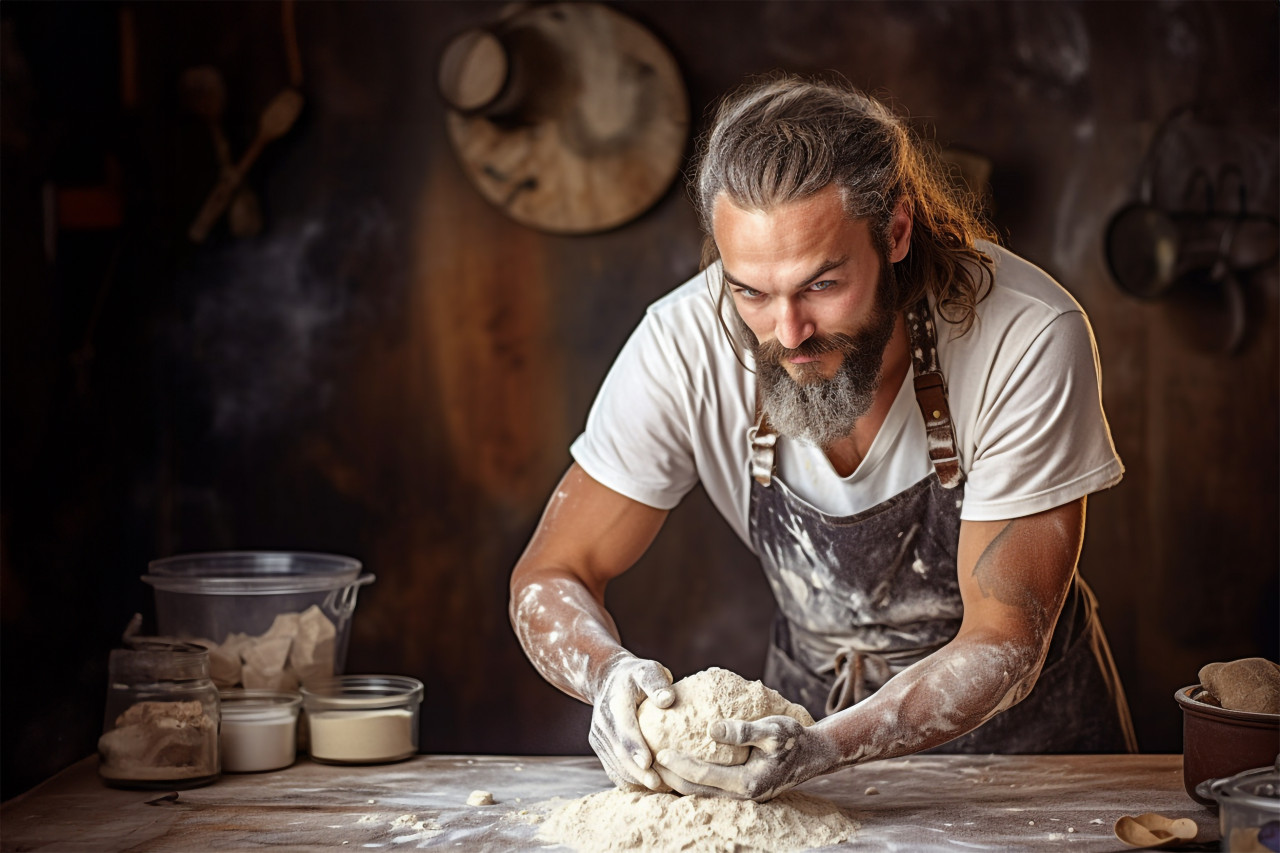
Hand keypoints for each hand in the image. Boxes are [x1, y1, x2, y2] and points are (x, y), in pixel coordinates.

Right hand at [587, 655, 674, 790]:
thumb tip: (668, 699)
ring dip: (635, 779)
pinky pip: (612, 768)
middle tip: (658, 784)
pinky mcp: (599, 746)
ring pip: (615, 764)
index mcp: (615, 702)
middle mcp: (602, 721)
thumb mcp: (647, 670)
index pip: (623, 727)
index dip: (634, 746)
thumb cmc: (636, 676)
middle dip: (637, 771)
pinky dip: (629, 779)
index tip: (648, 762)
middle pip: (618, 751)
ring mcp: (598, 736)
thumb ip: (656, 682)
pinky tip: (647, 786)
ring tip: (659, 788)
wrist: (607, 679)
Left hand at [653, 715, 837, 801]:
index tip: (660, 750)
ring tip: (658, 768)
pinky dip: (693, 781)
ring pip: (702, 794)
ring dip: (679, 782)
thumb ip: (743, 731)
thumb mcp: (773, 729)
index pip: (703, 776)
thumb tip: (711, 729)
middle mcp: (743, 796)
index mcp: (747, 783)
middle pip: (696, 791)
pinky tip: (681, 768)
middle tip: (648, 762)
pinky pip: (711, 789)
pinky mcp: (743, 792)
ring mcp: (743, 797)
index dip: (679, 765)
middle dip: (670, 778)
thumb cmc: (794, 738)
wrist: (814, 754)